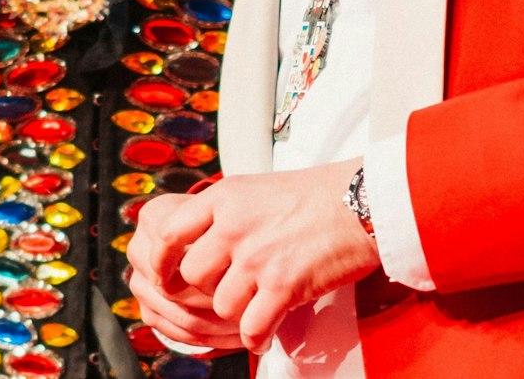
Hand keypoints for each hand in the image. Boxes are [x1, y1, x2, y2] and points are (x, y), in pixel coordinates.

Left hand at [127, 160, 379, 353]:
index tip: (164, 275)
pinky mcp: (283, 285)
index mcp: (224, 197)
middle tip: (228, 289)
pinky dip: (258, 335)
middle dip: (208, 288)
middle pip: (192, 276)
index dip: (160, 260)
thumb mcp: (257, 188)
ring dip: (238, 310)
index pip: (168, 231)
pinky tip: (266, 330)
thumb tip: (198, 236)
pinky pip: (253, 327)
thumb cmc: (316, 194)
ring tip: (257, 302)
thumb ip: (225, 211)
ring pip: (221, 305)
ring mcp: (257, 257)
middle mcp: (234, 226)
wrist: (362, 201)